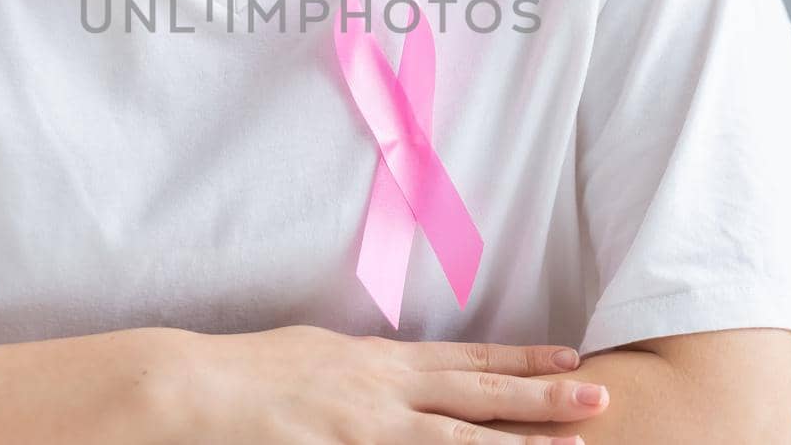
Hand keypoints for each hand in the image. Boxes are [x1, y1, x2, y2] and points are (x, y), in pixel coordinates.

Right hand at [160, 324, 608, 443]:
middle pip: (477, 395)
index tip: (568, 356)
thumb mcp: (314, 353)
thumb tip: (388, 370)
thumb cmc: (243, 374)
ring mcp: (368, 429)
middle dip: (542, 398)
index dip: (520, 360)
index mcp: (377, 360)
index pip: (465, 359)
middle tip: (600, 398)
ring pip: (460, 440)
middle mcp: (383, 390)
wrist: (191, 389)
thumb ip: (360, 367)